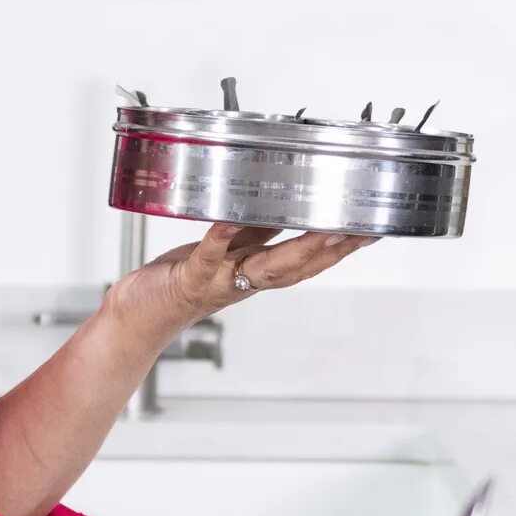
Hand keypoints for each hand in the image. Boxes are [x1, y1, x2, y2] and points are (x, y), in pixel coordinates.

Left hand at [110, 221, 377, 342]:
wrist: (142, 311)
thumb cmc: (183, 279)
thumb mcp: (229, 249)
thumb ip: (257, 231)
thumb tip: (285, 204)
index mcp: (258, 271)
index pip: (310, 260)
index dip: (343, 247)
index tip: (373, 228)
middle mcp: (246, 280)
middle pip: (297, 268)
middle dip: (332, 250)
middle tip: (361, 231)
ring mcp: (221, 281)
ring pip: (265, 269)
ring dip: (295, 251)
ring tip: (320, 229)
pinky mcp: (190, 278)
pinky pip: (208, 258)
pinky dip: (218, 240)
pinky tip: (228, 221)